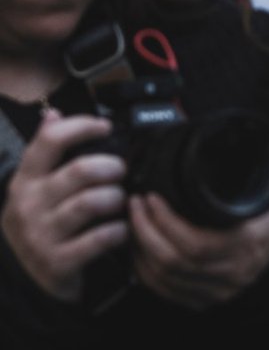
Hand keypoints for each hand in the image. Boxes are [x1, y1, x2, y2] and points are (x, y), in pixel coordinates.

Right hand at [0, 110, 126, 301]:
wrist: (22, 281)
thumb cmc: (40, 221)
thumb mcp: (35, 186)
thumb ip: (46, 151)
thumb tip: (53, 114)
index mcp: (25, 180)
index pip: (51, 140)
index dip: (83, 126)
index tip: (106, 127)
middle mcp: (29, 205)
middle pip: (81, 170)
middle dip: (112, 167)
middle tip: (121, 171)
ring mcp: (41, 235)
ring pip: (92, 202)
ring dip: (116, 198)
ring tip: (121, 199)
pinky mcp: (57, 263)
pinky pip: (99, 238)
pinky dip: (118, 231)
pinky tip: (121, 229)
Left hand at [129, 142, 268, 309]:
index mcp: (247, 245)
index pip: (197, 243)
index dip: (168, 222)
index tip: (152, 196)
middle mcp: (230, 273)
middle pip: (173, 261)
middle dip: (145, 230)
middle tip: (134, 203)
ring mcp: (213, 291)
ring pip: (163, 278)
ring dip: (141, 249)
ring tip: (133, 220)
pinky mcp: (200, 301)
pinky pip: (163, 291)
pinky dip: (145, 270)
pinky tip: (139, 249)